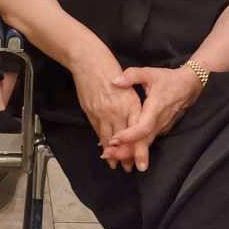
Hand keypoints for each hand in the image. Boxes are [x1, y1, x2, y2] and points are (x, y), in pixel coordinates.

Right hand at [71, 46, 142, 171]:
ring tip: (115, 164)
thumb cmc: (109, 68)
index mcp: (130, 103)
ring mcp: (102, 112)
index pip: (137, 131)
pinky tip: (103, 147)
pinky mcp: (91, 111)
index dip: (138, 147)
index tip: (140, 159)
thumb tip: (136, 121)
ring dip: (112, 152)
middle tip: (128, 168)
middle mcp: (117, 110)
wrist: (88, 61)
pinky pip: (97, 130)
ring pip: (109, 137)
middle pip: (124, 139)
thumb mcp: (129, 82)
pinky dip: (101, 140)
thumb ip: (132, 104)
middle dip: (126, 155)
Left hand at [107, 65, 205, 170]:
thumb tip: (115, 81)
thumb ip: (132, 75)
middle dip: (126, 151)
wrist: (189, 86)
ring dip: (129, 152)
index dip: (129, 135)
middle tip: (108, 156)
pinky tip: (122, 150)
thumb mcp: (150, 73)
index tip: (114, 139)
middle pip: (143, 142)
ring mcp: (161, 127)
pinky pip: (148, 141)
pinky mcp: (161, 129)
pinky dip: (135, 148)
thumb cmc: (168, 79)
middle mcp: (159, 122)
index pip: (143, 127)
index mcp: (155, 108)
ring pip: (145, 144)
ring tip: (111, 157)